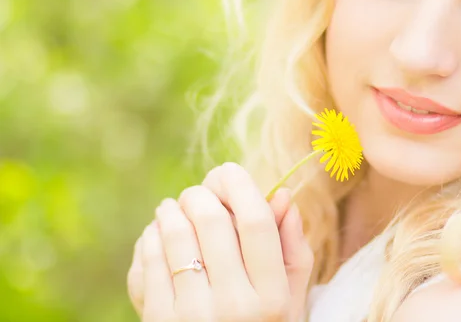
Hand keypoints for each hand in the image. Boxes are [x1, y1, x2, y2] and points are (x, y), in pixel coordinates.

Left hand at [127, 163, 313, 320]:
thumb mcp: (289, 299)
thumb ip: (292, 249)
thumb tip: (281, 195)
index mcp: (272, 297)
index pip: (256, 222)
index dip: (240, 185)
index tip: (228, 172)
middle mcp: (234, 306)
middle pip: (211, 220)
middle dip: (199, 194)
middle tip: (197, 195)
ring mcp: (192, 315)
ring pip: (174, 234)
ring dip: (171, 210)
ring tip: (173, 210)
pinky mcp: (158, 320)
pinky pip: (149, 258)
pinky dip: (152, 236)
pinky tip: (158, 236)